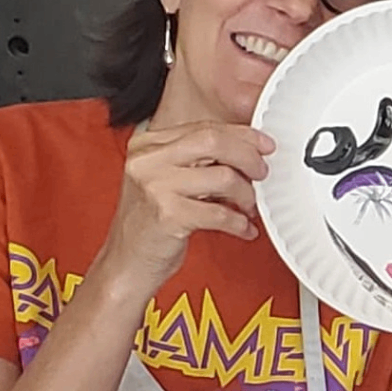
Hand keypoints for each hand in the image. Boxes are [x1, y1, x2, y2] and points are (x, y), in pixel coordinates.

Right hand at [94, 120, 274, 297]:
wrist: (127, 262)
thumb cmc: (152, 222)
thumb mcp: (168, 179)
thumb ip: (197, 159)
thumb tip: (249, 148)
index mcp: (146, 144)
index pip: (204, 128)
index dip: (242, 135)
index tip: (265, 145)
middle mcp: (147, 160)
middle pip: (214, 141)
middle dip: (248, 157)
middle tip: (261, 173)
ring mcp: (154, 187)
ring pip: (223, 176)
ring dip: (246, 195)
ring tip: (247, 208)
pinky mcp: (167, 216)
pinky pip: (220, 213)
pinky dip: (239, 223)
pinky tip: (243, 228)